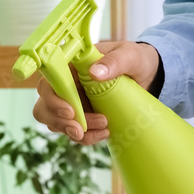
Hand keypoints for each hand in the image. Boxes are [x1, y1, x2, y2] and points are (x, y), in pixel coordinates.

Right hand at [32, 40, 161, 145]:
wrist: (148, 77)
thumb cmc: (135, 60)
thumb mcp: (129, 56)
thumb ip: (114, 61)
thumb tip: (95, 72)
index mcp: (71, 65)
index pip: (48, 81)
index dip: (52, 98)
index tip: (70, 111)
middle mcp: (66, 84)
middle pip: (45, 106)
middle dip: (60, 122)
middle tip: (81, 130)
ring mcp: (72, 103)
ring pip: (57, 123)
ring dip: (75, 132)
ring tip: (103, 130)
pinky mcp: (83, 117)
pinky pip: (75, 132)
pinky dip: (87, 137)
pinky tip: (105, 133)